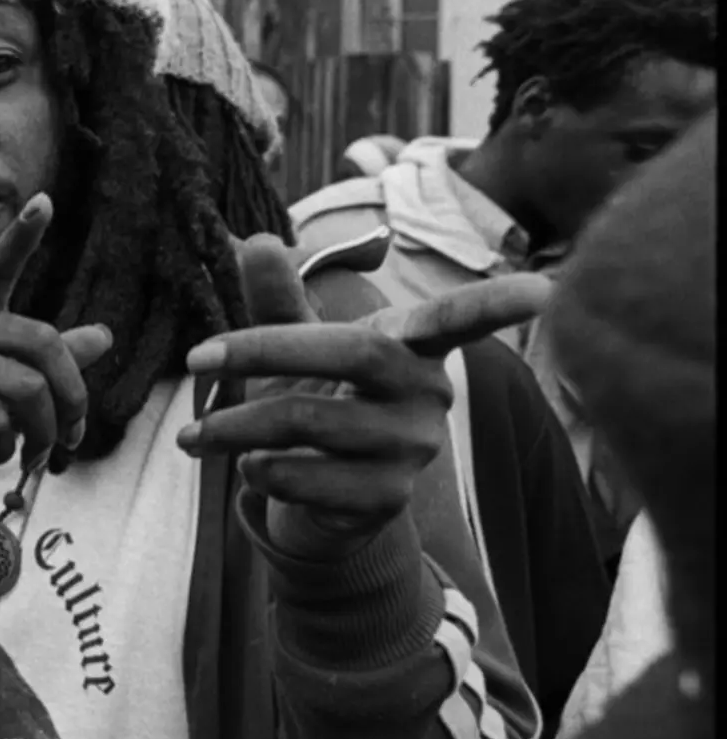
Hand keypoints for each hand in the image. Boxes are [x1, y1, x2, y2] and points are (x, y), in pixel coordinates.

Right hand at [0, 195, 115, 499]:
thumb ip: (40, 361)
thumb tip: (104, 336)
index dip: (21, 237)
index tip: (44, 202)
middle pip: (43, 342)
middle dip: (72, 396)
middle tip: (71, 436)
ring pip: (27, 388)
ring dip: (42, 433)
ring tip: (32, 456)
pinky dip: (5, 448)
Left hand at [177, 237, 551, 560]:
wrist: (322, 500)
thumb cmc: (317, 402)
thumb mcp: (296, 348)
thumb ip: (277, 297)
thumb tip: (249, 238)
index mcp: (411, 345)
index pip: (456, 319)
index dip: (495, 305)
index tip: (544, 292)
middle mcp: (428, 394)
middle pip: (355, 353)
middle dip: (266, 350)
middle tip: (195, 358)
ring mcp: (414, 450)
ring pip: (312, 423)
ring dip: (236, 426)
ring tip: (195, 434)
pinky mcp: (387, 499)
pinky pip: (310, 480)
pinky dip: (262, 471)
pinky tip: (249, 467)